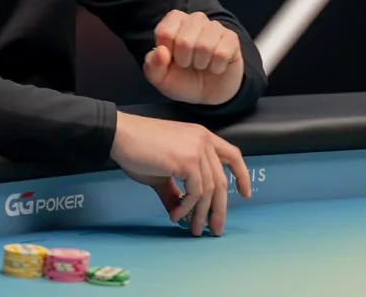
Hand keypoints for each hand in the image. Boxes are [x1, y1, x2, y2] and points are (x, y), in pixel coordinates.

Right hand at [110, 112, 250, 236]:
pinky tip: (177, 214)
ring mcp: (197, 149)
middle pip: (222, 181)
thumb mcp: (162, 172)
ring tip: (192, 227)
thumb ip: (175, 190)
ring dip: (200, 213)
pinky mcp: (187, 160)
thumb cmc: (138, 149)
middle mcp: (203, 141)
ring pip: (210, 190)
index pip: (232, 155)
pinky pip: (196, 192)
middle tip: (214, 229)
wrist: (120, 136)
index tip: (245, 194)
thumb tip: (179, 210)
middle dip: (219, 209)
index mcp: (201, 137)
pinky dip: (187, 207)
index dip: (242, 175)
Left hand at [144, 11, 243, 105]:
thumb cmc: (182, 79)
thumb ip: (153, 65)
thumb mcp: (160, 78)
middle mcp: (195, 19)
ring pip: (205, 46)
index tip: (171, 60)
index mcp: (174, 22)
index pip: (165, 33)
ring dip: (201, 64)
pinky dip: (216, 67)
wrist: (208, 93)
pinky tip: (215, 67)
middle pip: (184, 41)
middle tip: (188, 64)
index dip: (166, 54)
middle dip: (184, 61)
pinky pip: (222, 53)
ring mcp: (215, 27)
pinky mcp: (231, 38)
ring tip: (201, 65)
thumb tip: (161, 51)